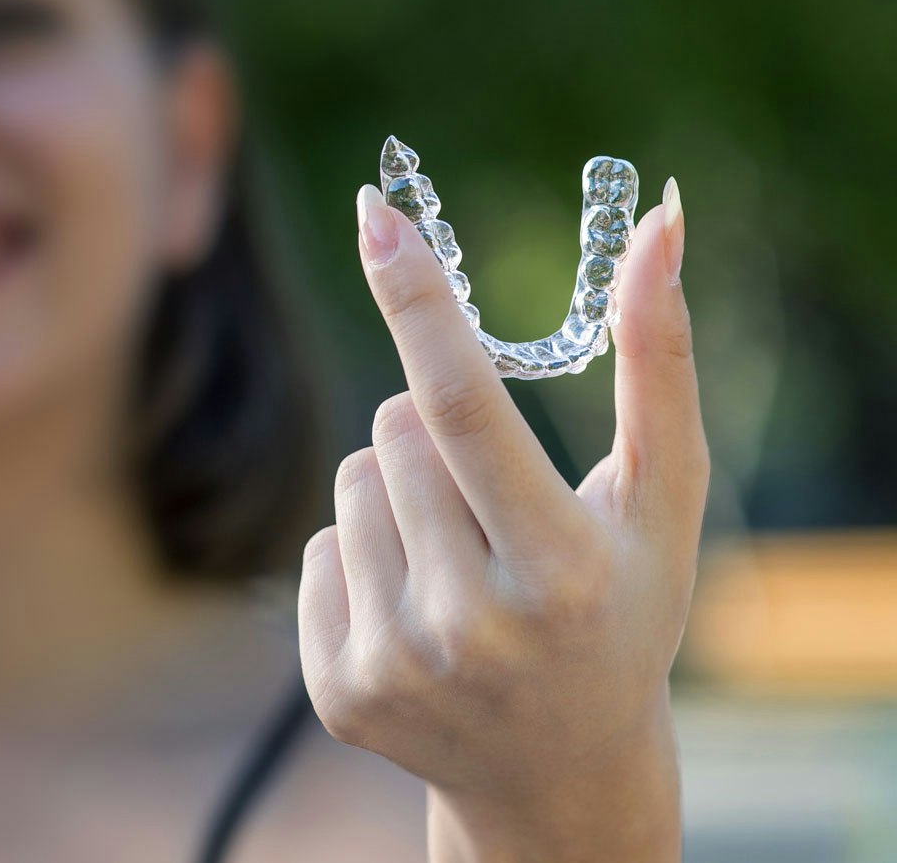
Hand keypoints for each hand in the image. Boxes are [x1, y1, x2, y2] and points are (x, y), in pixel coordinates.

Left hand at [297, 178, 708, 861]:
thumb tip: (660, 228)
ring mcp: (395, 665)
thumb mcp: (660, 497)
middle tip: (493, 504)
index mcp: (557, 570)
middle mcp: (470, 627)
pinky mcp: (337, 691)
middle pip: (394, 428)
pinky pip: (319, 547)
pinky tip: (420, 610)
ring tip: (461, 562)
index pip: (462, 409)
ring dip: (397, 491)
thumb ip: (658, 363)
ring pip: (350, 478)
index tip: (375, 211)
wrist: (558, 767)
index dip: (417, 303)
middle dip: (434, 429)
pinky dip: (363, 556)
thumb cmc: (622, 606)